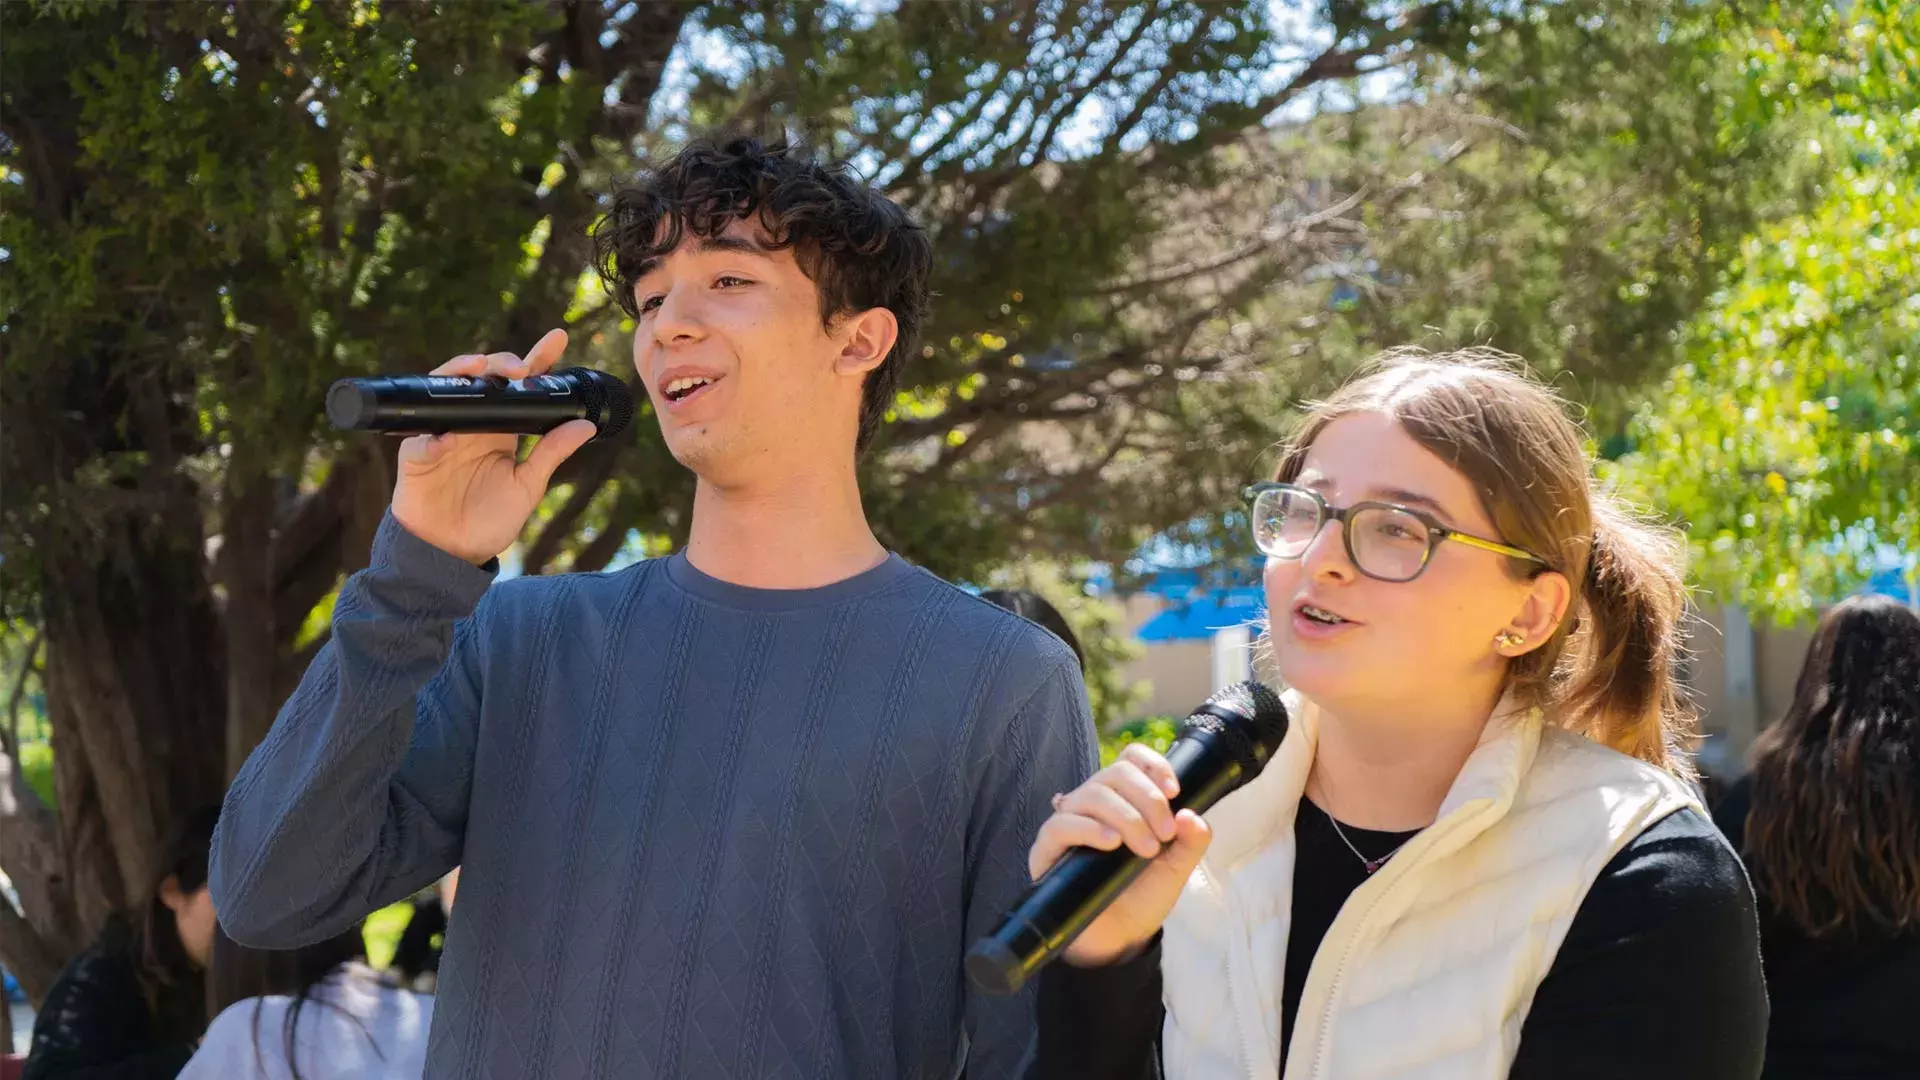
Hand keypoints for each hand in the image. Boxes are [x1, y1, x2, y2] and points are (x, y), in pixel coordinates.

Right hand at [389, 328, 597, 564]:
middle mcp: (471, 423)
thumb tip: (585, 426)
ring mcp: (441, 435)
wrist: (452, 553)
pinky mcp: (416, 457)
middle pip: (483, 377)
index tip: (558, 337)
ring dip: (460, 376)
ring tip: (479, 370)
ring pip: (446, 391)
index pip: (520, 386)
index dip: (537, 359)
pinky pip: (419, 442)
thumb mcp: (528, 486)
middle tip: (520, 368)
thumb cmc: (489, 519)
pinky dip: (431, 439)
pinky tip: (444, 440)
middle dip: (500, 363)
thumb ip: (551, 454)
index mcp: (501, 427)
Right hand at [1026, 743, 1211, 966]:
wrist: (1118, 939)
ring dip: (1126, 816)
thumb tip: (1191, 815)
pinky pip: (1060, 824)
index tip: (1174, 790)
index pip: (1129, 759)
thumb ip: (1191, 841)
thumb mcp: (1177, 868)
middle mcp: (1093, 805)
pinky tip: (1112, 843)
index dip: (1152, 765)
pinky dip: (1089, 828)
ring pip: (1092, 794)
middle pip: (1114, 773)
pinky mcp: (1048, 850)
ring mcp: (1069, 824)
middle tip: (1164, 833)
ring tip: (1145, 848)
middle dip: (1147, 798)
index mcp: (1123, 799)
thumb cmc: (1142, 896)